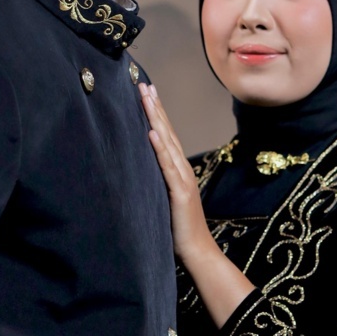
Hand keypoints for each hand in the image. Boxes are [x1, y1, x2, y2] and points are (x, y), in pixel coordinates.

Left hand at [138, 81, 212, 265]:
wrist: (197, 250)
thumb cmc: (178, 228)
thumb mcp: (164, 198)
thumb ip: (157, 181)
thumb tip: (139, 167)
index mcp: (177, 169)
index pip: (165, 135)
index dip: (156, 113)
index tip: (146, 92)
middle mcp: (182, 168)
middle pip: (167, 131)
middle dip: (154, 107)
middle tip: (144, 84)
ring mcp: (182, 178)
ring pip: (167, 142)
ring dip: (156, 118)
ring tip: (146, 98)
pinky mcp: (179, 192)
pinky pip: (167, 167)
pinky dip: (160, 148)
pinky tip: (151, 133)